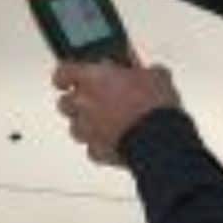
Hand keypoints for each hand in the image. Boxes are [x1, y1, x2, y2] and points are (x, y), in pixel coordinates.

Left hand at [52, 58, 181, 165]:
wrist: (160, 139)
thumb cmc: (152, 104)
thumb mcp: (154, 75)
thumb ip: (141, 70)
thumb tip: (148, 71)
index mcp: (90, 77)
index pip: (62, 73)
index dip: (64, 77)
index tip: (67, 79)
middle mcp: (83, 103)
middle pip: (64, 103)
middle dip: (75, 103)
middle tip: (92, 102)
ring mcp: (88, 129)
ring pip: (75, 128)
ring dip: (86, 125)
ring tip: (103, 124)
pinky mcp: (98, 151)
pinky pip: (92, 149)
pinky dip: (101, 147)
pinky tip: (114, 143)